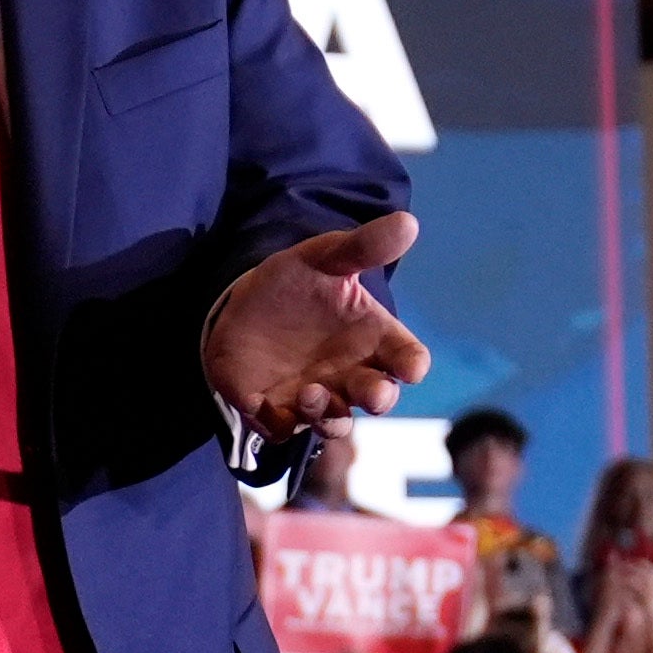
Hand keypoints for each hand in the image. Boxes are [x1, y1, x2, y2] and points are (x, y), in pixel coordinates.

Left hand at [202, 211, 432, 443]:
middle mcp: (350, 375)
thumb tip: (408, 222)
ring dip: (330, 417)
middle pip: (378, 398)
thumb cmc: (295, 283)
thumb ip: (362, 247)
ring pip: (334, 423)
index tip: (411, 366)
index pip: (407, 358)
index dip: (413, 365)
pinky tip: (267, 404)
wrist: (240, 304)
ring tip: (311, 393)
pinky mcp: (275, 412)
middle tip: (374, 393)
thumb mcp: (323, 258)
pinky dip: (279, 423)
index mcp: (373, 339)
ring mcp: (315, 398)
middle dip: (379, 399)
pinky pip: (282, 430)